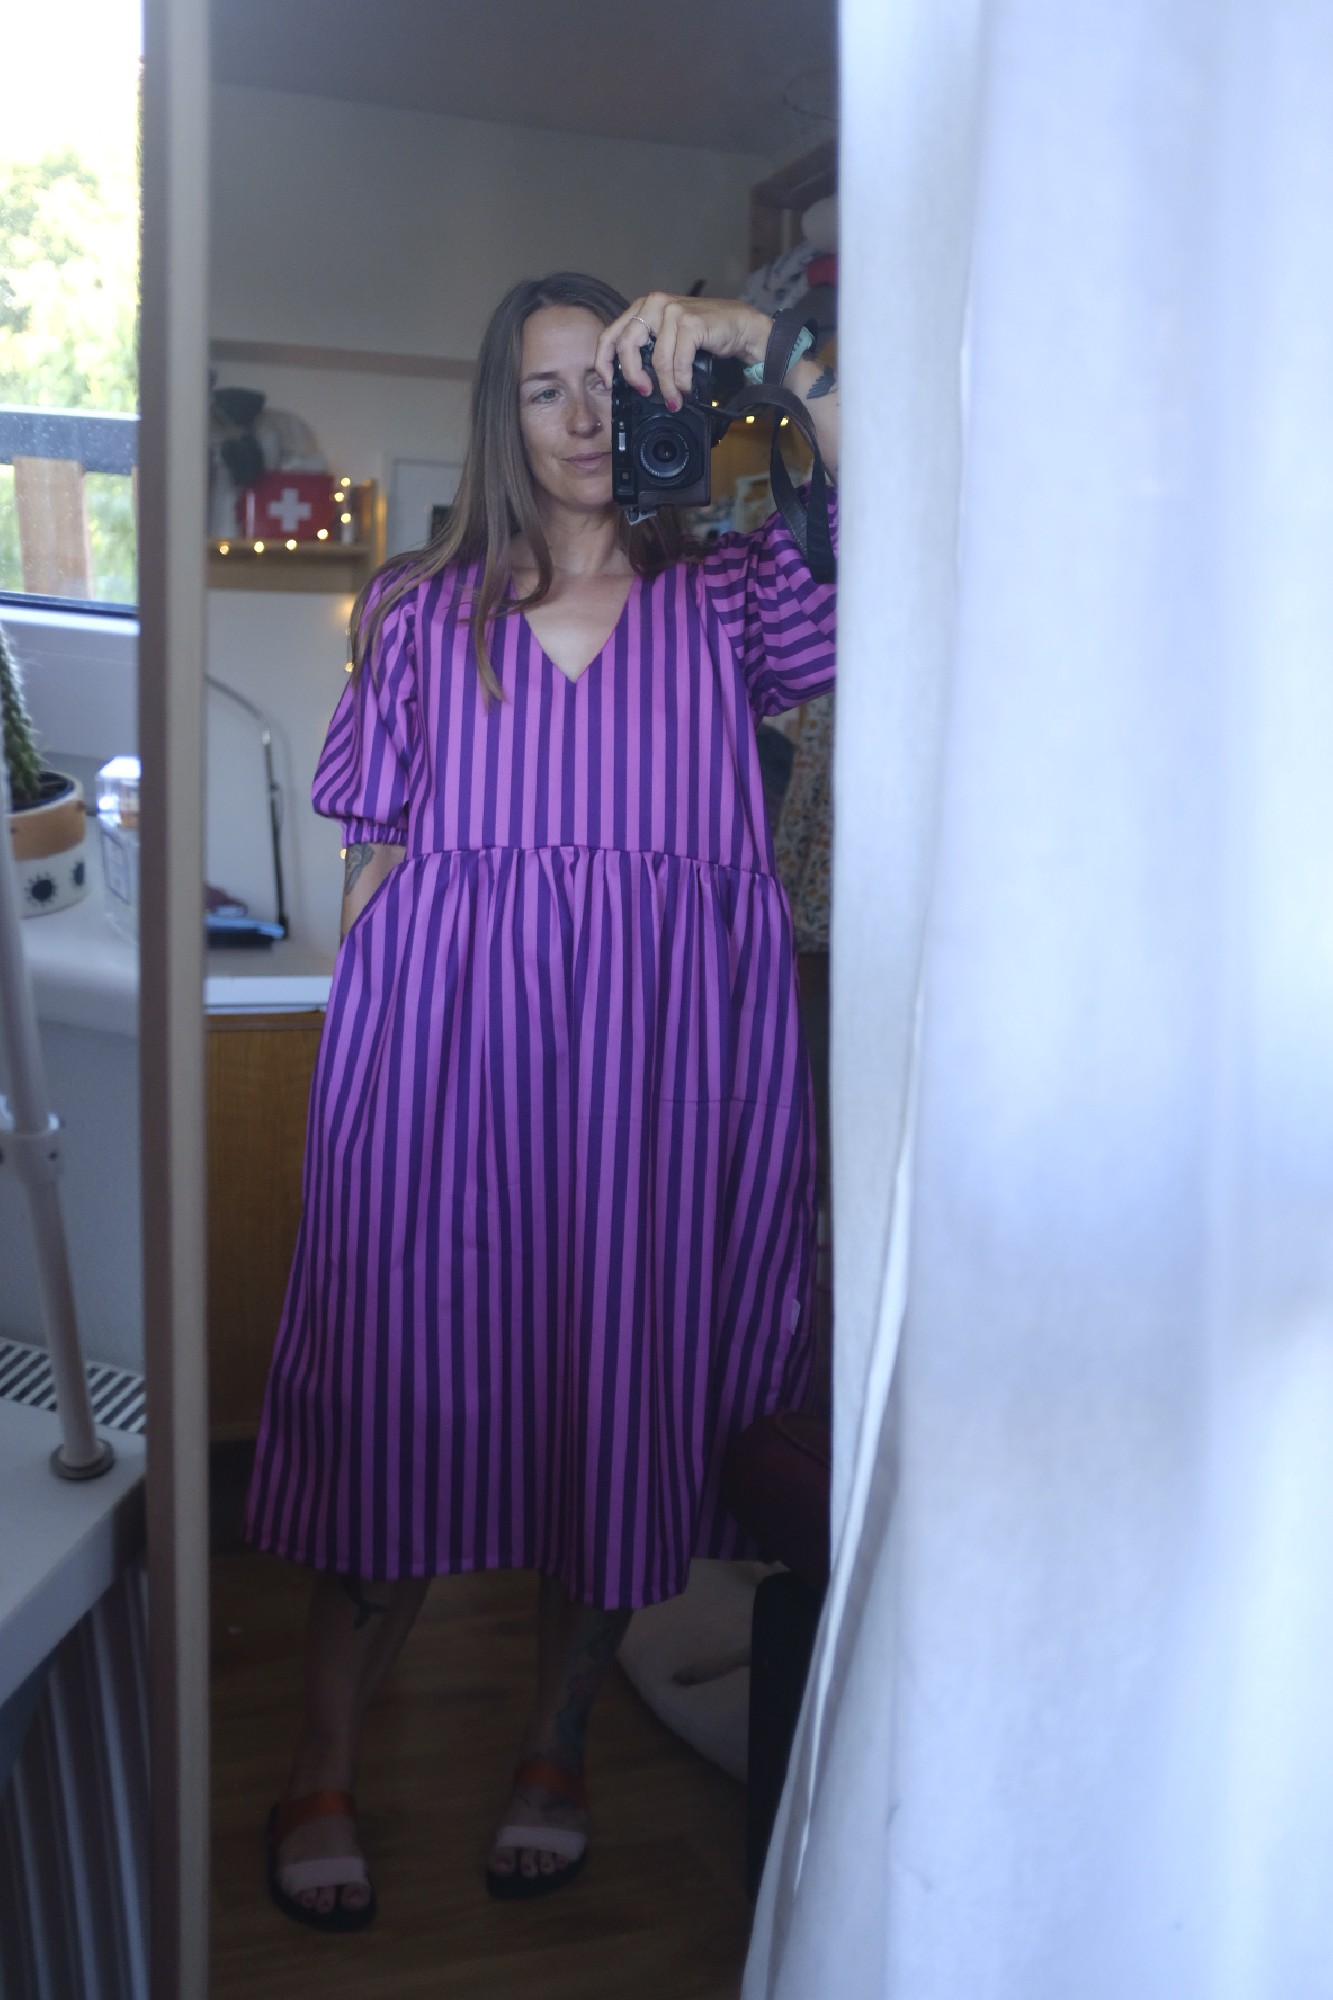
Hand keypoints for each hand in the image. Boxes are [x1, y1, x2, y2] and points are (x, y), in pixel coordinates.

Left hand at [594, 294, 771, 410]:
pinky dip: (681, 381)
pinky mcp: (690, 322)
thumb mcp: (668, 337)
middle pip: (627, 345)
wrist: (740, 326)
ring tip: (674, 399)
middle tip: (644, 391)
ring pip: (657, 359)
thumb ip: (647, 347)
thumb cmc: (704, 334)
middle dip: (632, 375)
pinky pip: (678, 362)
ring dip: (666, 386)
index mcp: (643, 307)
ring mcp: (672, 311)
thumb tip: (629, 378)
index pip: (611, 333)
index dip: (604, 361)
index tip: (608, 382)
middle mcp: (654, 304)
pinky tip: (686, 389)